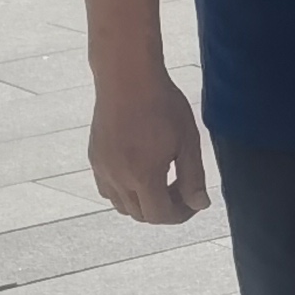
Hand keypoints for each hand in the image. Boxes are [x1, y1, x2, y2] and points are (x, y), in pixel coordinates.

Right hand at [88, 67, 210, 223]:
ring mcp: (102, 169)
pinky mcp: (94, 158)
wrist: (127, 78)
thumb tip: (199, 204)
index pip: (160, 216)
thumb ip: (194, 177)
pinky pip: (107, 190)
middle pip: (141, 215)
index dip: (181, 215)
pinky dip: (124, 192)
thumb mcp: (188, 141)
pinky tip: (139, 171)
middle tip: (182, 189)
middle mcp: (118, 178)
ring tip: (162, 180)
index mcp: (143, 176)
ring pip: (122, 206)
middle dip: (165, 209)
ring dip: (144, 203)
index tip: (194, 201)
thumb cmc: (162, 105)